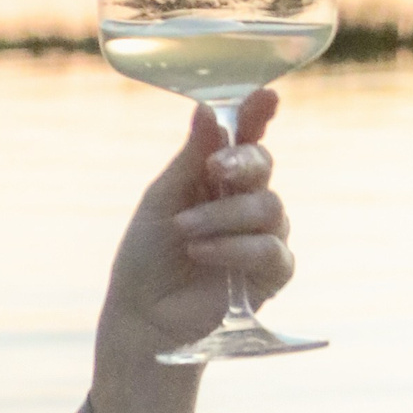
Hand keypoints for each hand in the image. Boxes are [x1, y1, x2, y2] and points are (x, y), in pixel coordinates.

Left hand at [98, 92, 294, 357]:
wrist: (142, 315)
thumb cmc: (147, 255)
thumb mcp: (162, 199)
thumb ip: (191, 158)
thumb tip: (208, 110)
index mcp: (218, 177)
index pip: (247, 138)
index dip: (258, 115)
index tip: (266, 96)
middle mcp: (244, 201)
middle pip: (264, 166)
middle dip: (242, 163)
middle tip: (215, 169)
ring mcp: (261, 237)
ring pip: (269, 207)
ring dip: (225, 216)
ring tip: (186, 231)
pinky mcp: (269, 275)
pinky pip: (271, 251)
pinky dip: (236, 249)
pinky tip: (203, 253)